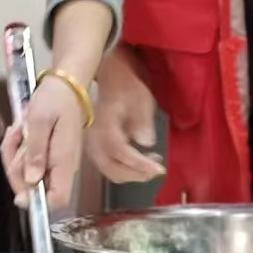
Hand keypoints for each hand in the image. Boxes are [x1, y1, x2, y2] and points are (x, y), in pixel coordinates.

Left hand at [1, 74, 85, 210]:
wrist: (65, 85)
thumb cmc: (55, 100)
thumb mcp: (39, 121)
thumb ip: (35, 152)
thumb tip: (31, 181)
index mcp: (64, 162)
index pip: (58, 198)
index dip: (39, 204)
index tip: (19, 194)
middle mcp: (62, 166)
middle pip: (35, 188)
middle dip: (16, 169)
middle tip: (13, 140)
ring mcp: (54, 161)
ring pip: (26, 173)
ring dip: (14, 154)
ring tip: (16, 130)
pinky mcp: (48, 154)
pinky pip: (27, 160)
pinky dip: (18, 148)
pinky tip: (19, 131)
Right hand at [85, 46, 165, 183]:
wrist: (111, 78)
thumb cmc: (128, 86)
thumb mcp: (141, 98)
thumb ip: (142, 122)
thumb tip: (146, 143)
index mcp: (104, 125)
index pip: (120, 151)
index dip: (140, 164)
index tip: (160, 169)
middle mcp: (94, 137)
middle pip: (112, 168)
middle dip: (136, 174)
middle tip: (157, 169)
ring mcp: (92, 143)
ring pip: (109, 170)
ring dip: (131, 174)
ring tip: (152, 165)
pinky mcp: (96, 146)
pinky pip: (108, 165)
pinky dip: (125, 170)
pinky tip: (141, 161)